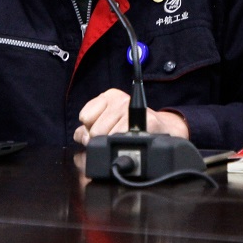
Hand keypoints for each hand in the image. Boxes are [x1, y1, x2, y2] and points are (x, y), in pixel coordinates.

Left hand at [73, 88, 189, 145]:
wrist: (162, 130)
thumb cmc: (131, 127)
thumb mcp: (107, 123)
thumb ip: (88, 129)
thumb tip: (80, 136)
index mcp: (108, 97)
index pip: (84, 116)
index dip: (90, 129)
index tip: (102, 131)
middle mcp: (120, 99)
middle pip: (94, 130)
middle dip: (101, 139)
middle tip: (116, 137)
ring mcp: (132, 109)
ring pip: (106, 136)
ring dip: (114, 144)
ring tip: (124, 139)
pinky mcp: (145, 119)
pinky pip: (122, 138)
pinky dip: (125, 145)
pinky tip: (131, 141)